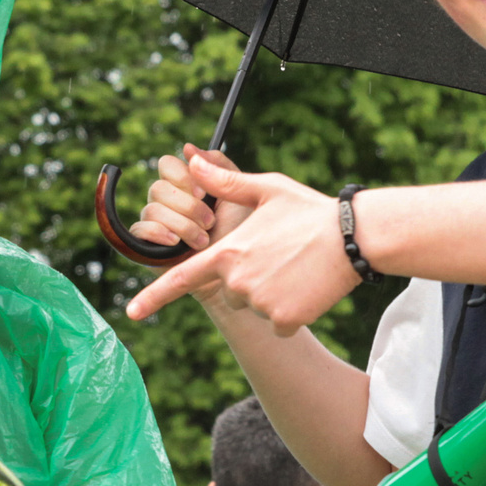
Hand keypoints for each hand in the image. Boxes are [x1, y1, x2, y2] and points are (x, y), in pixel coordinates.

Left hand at [125, 158, 360, 332]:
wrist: (353, 237)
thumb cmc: (310, 210)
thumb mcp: (267, 189)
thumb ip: (226, 182)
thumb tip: (191, 161)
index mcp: (228, 252)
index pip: (181, 278)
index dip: (153, 297)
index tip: (131, 313)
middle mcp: (238, 281)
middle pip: (232, 290)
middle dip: (250, 279)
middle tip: (281, 257)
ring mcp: (260, 303)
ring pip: (256, 307)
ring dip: (271, 295)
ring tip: (297, 269)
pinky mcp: (284, 321)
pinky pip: (279, 325)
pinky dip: (291, 312)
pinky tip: (307, 289)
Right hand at [133, 145, 257, 251]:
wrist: (238, 271)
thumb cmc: (243, 234)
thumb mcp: (240, 193)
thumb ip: (220, 166)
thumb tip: (188, 148)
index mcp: (186, 185)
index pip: (167, 165)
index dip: (183, 177)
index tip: (204, 194)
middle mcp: (168, 202)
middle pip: (158, 187)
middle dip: (188, 206)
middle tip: (210, 222)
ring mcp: (157, 223)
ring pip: (151, 209)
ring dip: (182, 225)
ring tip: (203, 240)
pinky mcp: (147, 246)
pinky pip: (139, 230)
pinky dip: (159, 234)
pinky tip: (177, 243)